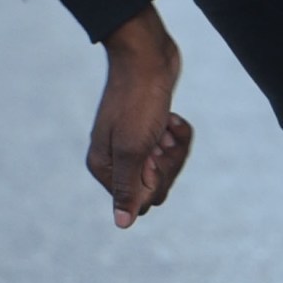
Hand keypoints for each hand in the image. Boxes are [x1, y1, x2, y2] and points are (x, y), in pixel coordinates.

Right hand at [87, 7, 194, 230]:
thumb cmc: (139, 101)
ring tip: (166, 123)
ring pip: (168, 167)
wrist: (148, 57)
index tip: (152, 155)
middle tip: (160, 137)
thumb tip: (122, 225)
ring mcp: (135, 143)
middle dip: (168, 163)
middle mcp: (116, 158)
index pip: (140, 201)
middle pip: (156, 187)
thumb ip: (127, 188)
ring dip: (175, 145)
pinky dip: (179, 132)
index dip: (154, 181)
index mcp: (104, 166)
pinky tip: (171, 117)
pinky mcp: (152, 130)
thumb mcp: (133, 148)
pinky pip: (174, 147)